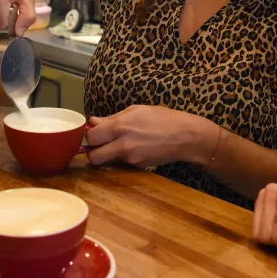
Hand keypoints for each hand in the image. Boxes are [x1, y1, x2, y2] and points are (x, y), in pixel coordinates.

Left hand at [84, 106, 214, 167]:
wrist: (185, 136)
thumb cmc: (162, 118)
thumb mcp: (136, 110)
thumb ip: (112, 118)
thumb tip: (93, 122)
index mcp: (120, 126)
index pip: (91, 137)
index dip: (91, 136)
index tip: (96, 133)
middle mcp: (123, 145)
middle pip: (93, 157)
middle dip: (93, 152)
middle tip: (101, 145)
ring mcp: (131, 158)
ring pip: (107, 162)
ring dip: (108, 156)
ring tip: (119, 145)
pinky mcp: (138, 166)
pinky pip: (122, 163)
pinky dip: (123, 158)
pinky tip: (135, 149)